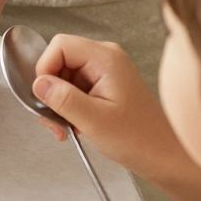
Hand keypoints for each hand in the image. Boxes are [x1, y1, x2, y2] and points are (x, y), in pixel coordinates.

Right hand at [30, 33, 169, 171]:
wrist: (162, 155)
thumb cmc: (138, 138)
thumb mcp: (94, 120)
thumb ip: (63, 99)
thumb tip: (38, 83)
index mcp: (106, 58)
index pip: (60, 45)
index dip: (45, 68)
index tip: (45, 96)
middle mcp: (106, 58)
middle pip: (60, 60)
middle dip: (51, 90)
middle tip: (55, 121)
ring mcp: (106, 70)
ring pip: (64, 76)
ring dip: (59, 103)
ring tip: (67, 128)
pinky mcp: (105, 84)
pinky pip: (75, 87)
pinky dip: (69, 106)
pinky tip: (76, 125)